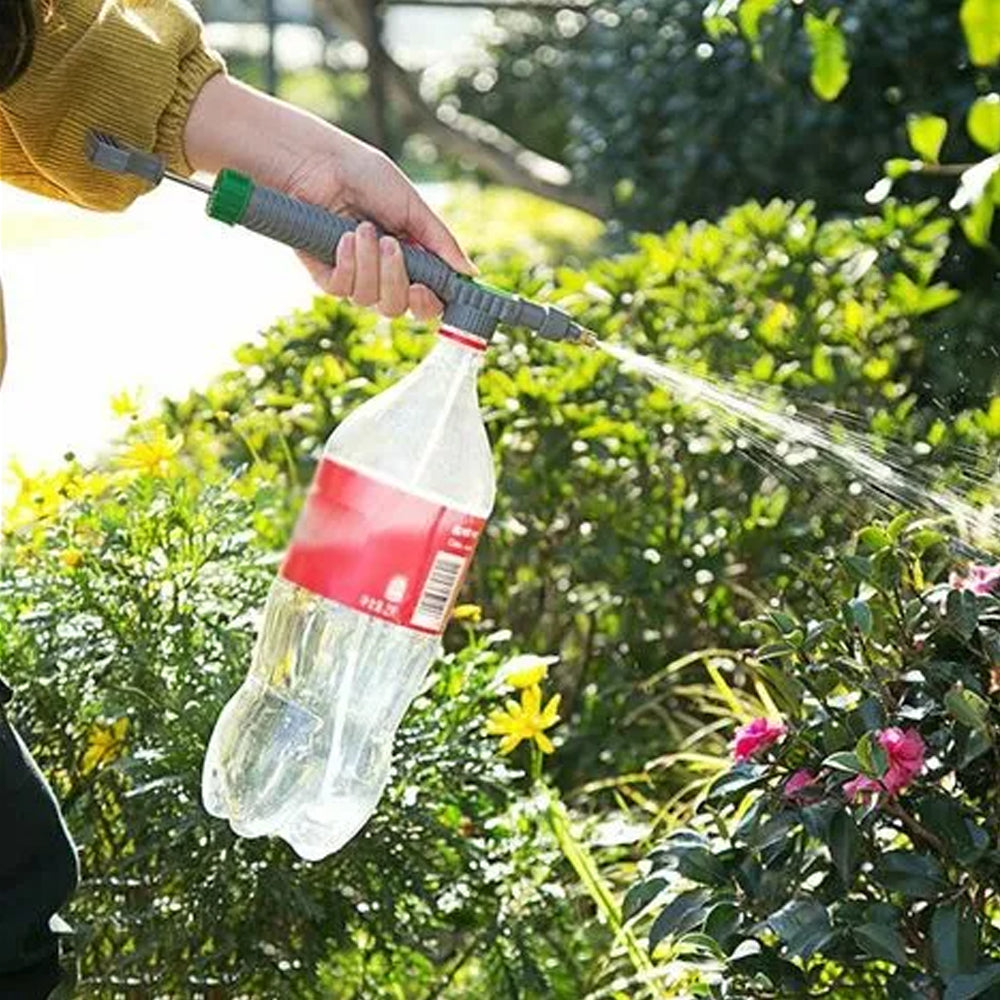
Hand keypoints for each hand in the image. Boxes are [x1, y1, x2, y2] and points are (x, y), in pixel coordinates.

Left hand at [182, 74, 475, 319]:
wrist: (316, 162)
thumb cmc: (362, 173)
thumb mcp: (410, 205)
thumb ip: (440, 242)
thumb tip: (469, 273)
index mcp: (409, 257)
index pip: (426, 299)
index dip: (430, 304)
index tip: (429, 291)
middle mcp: (382, 272)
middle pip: (399, 307)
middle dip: (397, 281)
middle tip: (392, 248)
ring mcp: (354, 275)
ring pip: (371, 301)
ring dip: (370, 265)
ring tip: (361, 228)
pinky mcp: (325, 274)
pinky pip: (341, 291)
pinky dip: (347, 265)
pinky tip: (343, 238)